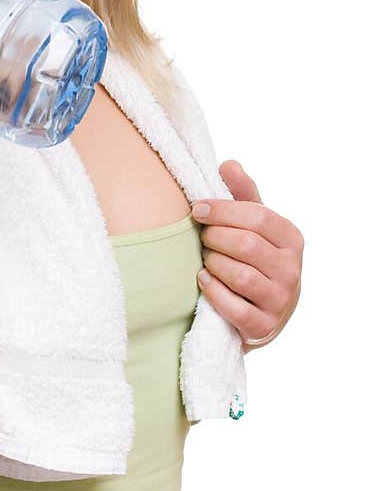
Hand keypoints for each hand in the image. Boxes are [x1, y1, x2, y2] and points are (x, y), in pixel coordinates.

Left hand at [192, 161, 303, 350]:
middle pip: (246, 245)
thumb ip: (242, 195)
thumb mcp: (254, 227)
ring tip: (205, 259)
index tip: (197, 208)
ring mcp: (281, 300)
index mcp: (291, 239)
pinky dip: (213, 291)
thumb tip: (228, 164)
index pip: (258, 216)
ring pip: (239, 276)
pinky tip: (203, 280)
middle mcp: (292, 270)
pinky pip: (234, 307)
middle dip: (215, 238)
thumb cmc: (254, 260)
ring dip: (213, 264)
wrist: (263, 313)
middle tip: (202, 238)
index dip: (223, 210)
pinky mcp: (263, 326)